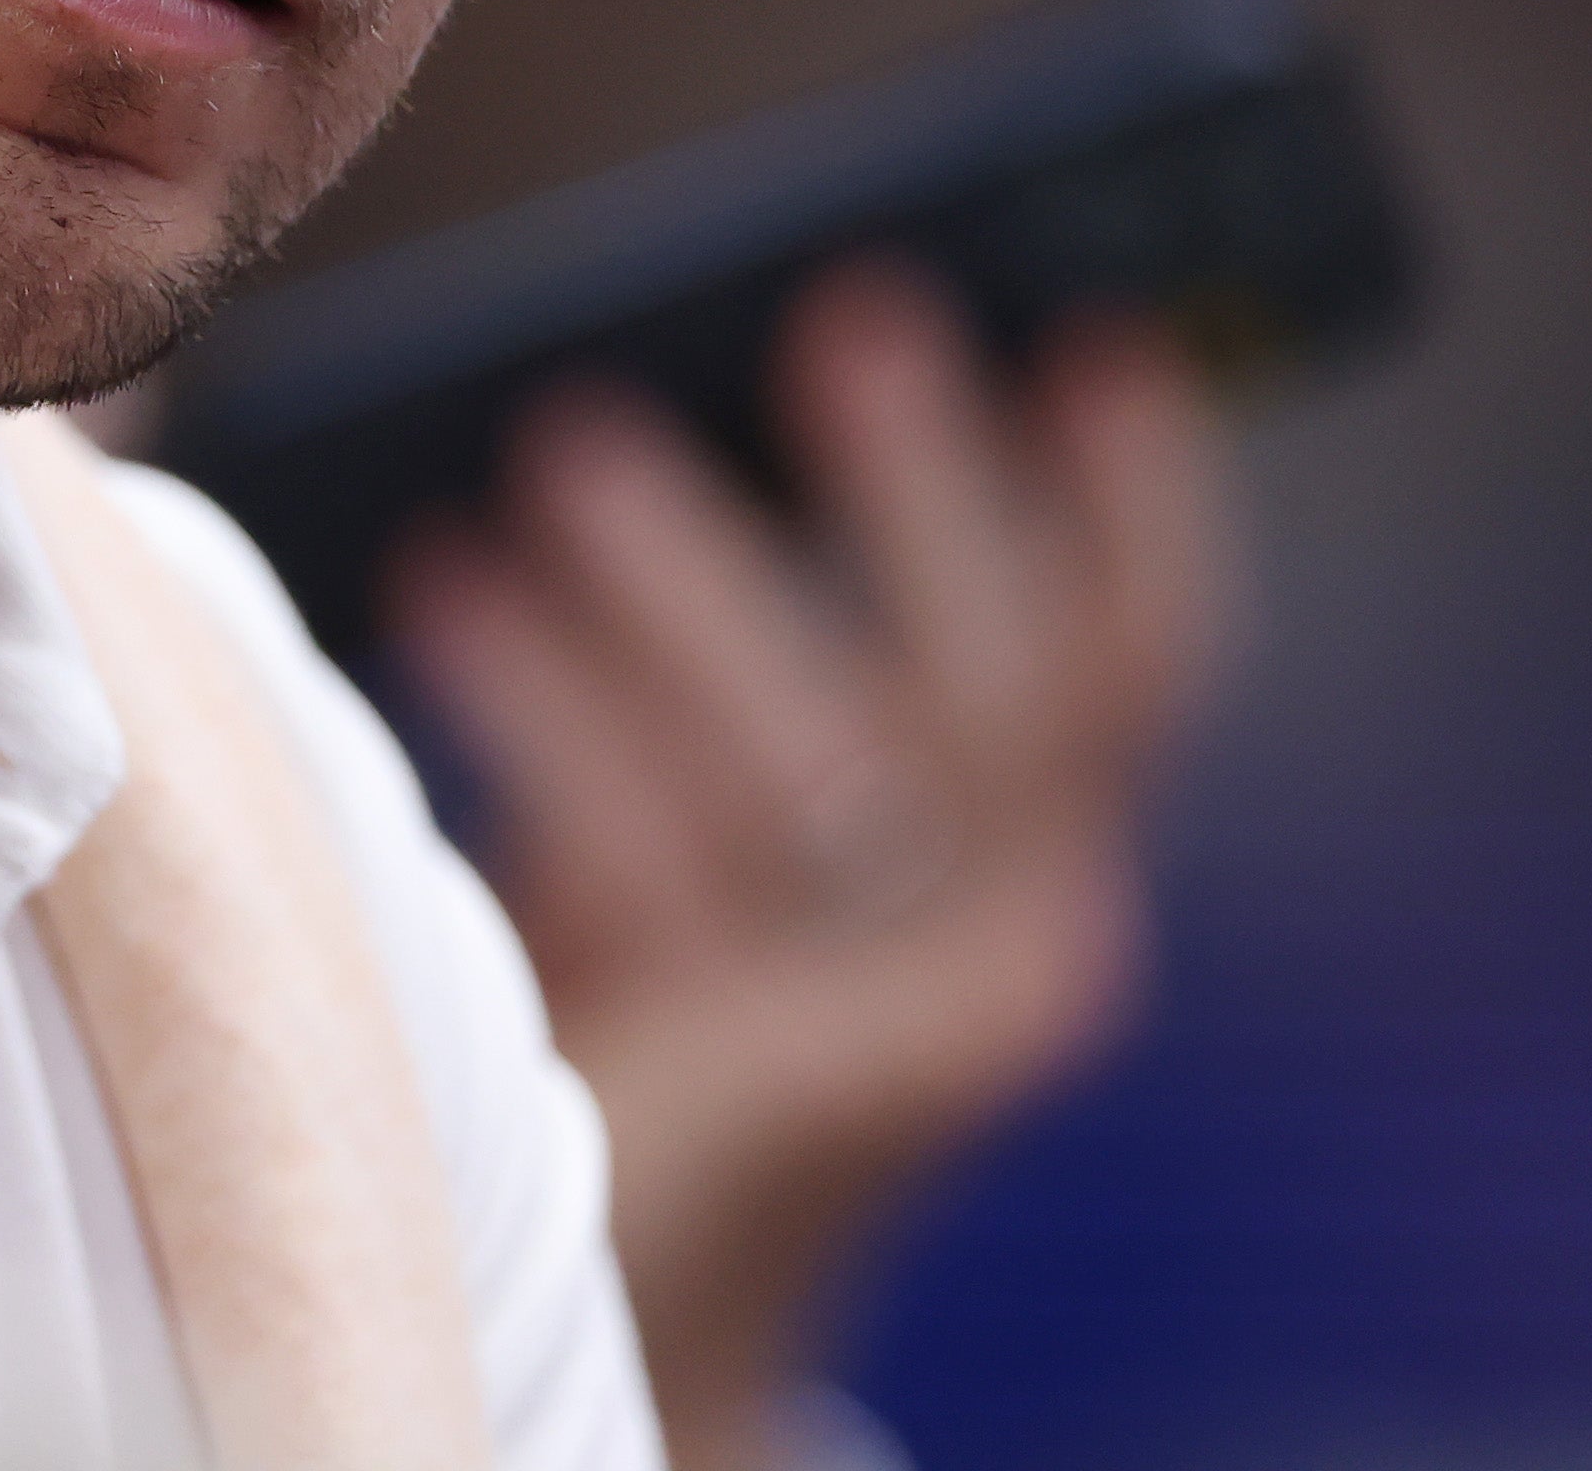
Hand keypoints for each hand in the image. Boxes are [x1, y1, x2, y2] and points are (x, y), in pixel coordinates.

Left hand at [386, 265, 1236, 1470]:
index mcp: (1038, 863)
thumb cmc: (640, 984)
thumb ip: (731, 643)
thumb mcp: (711, 789)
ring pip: (828, 759)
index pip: (1141, 661)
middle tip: (849, 315)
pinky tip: (447, 588)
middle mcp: (1029, 947)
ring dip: (689, 579)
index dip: (1144, 501)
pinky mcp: (789, 1089)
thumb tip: (635, 387)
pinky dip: (556, 700)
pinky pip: (673, 854)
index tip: (1098, 333)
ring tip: (558, 449)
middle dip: (935, 493)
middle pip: (1024, 693)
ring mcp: (925, 1034)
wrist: (598, 1276)